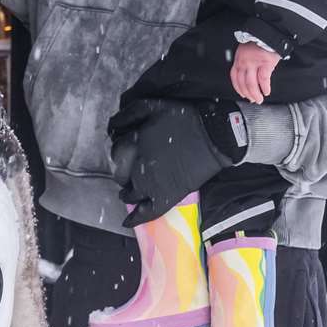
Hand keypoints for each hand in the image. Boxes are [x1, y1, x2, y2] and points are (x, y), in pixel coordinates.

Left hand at [108, 99, 244, 227]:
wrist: (214, 136)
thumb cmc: (185, 118)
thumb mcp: (152, 105)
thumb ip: (128, 115)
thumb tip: (111, 126)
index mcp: (134, 144)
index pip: (116, 152)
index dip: (119, 152)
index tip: (124, 153)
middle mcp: (138, 166)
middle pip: (121, 175)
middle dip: (123, 174)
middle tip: (127, 174)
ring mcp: (151, 184)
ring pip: (130, 194)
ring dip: (128, 193)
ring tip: (128, 193)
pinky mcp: (166, 197)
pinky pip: (146, 213)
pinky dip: (135, 219)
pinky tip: (128, 221)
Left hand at [230, 42, 279, 103]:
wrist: (269, 33)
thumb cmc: (259, 41)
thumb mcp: (246, 51)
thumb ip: (246, 63)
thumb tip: (249, 77)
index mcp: (239, 60)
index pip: (235, 78)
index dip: (238, 89)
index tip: (242, 94)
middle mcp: (244, 62)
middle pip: (243, 83)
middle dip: (248, 94)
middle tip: (253, 100)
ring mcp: (254, 63)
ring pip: (252, 84)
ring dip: (255, 94)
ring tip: (260, 99)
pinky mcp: (265, 63)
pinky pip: (263, 79)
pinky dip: (265, 88)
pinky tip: (266, 91)